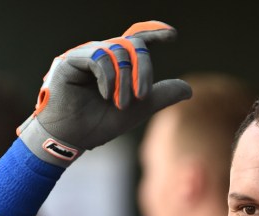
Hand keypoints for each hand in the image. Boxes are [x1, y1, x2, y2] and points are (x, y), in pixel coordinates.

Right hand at [17, 20, 191, 166]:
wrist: (71, 140)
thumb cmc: (99, 124)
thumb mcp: (137, 109)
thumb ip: (160, 96)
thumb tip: (189, 89)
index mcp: (115, 63)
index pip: (136, 38)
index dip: (154, 32)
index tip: (173, 36)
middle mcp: (100, 54)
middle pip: (132, 44)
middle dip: (144, 69)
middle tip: (143, 95)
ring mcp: (84, 55)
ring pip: (117, 51)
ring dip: (126, 80)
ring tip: (122, 104)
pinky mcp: (69, 61)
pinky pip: (98, 58)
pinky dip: (109, 78)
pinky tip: (107, 96)